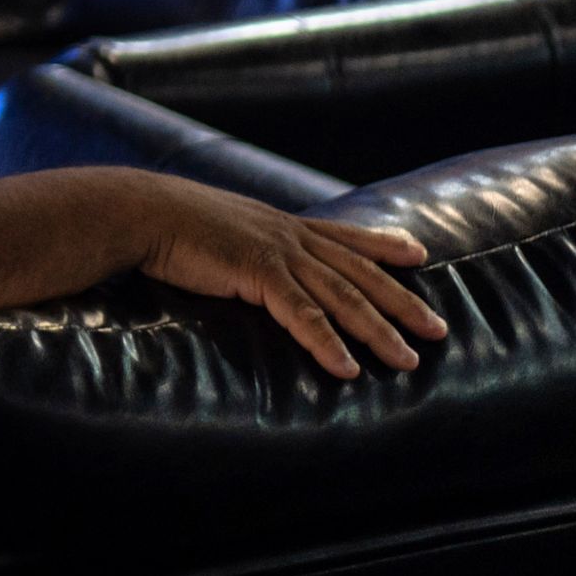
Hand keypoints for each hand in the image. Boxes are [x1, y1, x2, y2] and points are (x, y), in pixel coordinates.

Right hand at [124, 177, 445, 379]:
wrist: (137, 209)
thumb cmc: (165, 220)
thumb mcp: (217, 225)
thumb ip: (240, 243)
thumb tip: (240, 259)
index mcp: (278, 223)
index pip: (343, 236)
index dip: (382, 245)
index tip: (417, 252)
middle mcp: (286, 234)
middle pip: (358, 271)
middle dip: (401, 300)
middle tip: (437, 328)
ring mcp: (275, 252)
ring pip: (342, 295)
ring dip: (378, 329)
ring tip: (407, 359)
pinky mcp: (256, 272)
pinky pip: (302, 313)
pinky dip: (327, 341)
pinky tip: (348, 367)